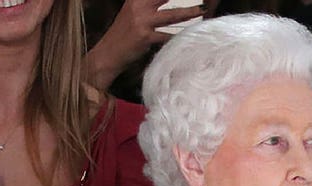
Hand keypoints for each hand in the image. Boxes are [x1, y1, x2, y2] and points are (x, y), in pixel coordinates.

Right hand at [86, 0, 204, 89]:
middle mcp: (138, 6)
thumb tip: (169, 2)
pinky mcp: (145, 37)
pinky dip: (179, 37)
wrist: (108, 54)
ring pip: (172, 15)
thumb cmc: (124, 35)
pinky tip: (190, 37)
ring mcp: (142, 21)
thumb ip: (148, 6)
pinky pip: (168, 36)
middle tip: (200, 0)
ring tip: (202, 9)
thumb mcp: (133, 14)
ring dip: (189, 12)